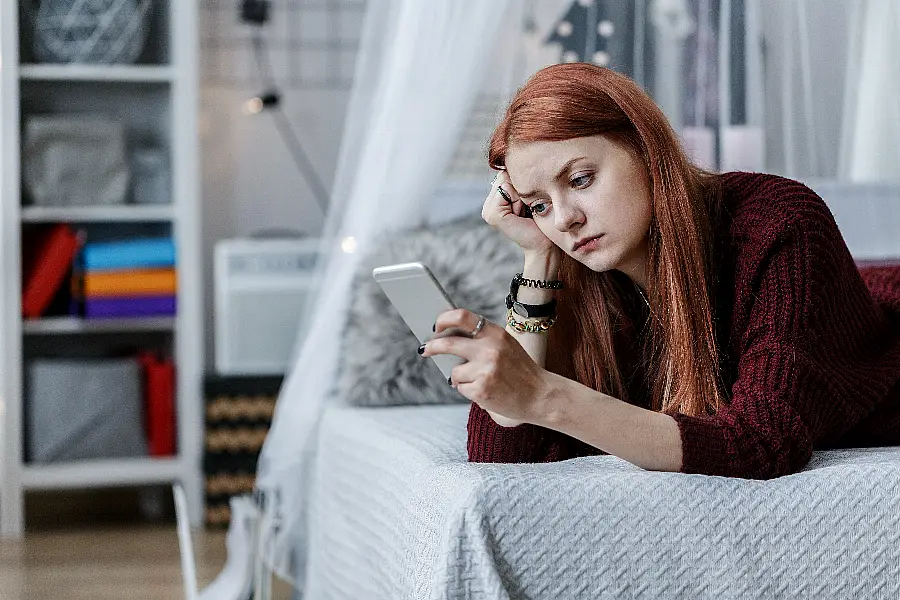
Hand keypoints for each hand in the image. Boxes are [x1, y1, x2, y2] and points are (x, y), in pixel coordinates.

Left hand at [421, 308, 550, 424]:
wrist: (541, 396)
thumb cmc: (520, 371)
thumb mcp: (506, 346)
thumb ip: (481, 340)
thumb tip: (445, 338)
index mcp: (496, 334)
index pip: (463, 317)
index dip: (444, 319)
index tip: (436, 326)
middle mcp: (489, 350)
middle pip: (448, 344)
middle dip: (432, 347)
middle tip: (425, 349)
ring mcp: (485, 371)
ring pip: (454, 372)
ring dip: (460, 378)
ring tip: (481, 381)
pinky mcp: (481, 391)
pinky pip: (461, 388)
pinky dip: (468, 391)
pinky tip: (486, 391)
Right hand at [482, 170, 555, 255]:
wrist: (544, 244)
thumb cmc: (542, 219)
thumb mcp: (530, 195)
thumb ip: (520, 180)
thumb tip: (518, 157)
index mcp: (496, 199)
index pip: (506, 172)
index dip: (522, 182)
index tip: (530, 201)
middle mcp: (488, 204)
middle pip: (505, 174)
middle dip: (521, 187)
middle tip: (528, 207)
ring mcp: (487, 210)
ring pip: (505, 180)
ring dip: (521, 193)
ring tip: (525, 210)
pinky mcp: (492, 214)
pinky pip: (505, 189)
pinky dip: (517, 199)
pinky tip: (522, 213)